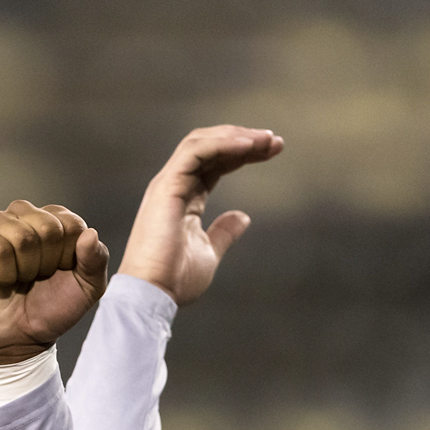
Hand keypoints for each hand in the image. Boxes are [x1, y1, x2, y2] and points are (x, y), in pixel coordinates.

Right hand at [0, 201, 109, 364]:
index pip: (72, 224)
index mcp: (56, 221)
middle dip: (47, 263)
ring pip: (22, 236)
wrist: (18, 339)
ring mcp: (0, 226)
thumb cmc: (50, 310)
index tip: (60, 272)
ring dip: (25, 269)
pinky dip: (3, 273)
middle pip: (48, 227)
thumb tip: (90, 234)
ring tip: (18, 279)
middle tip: (36, 278)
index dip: (69, 256)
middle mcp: (27, 216)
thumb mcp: (87, 289)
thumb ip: (96, 260)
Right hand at [118, 125, 283, 304]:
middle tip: (275, 141)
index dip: (243, 154)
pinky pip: (195, 152)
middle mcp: (174, 185)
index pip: (215, 163)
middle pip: (210, 147)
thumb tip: (243, 217)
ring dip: (236, 136)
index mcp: (184, 198)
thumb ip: (224, 232)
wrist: (154, 293)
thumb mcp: (209, 252)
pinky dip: (222, 144)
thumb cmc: (175, 278)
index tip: (273, 151)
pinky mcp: (167, 186)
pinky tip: (248, 146)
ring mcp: (168, 183)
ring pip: (201, 142)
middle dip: (243, 139)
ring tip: (266, 139)